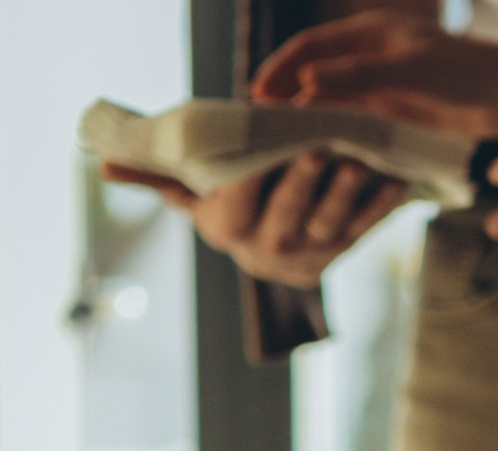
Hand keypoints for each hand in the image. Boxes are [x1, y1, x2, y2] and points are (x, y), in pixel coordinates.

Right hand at [103, 153, 405, 287]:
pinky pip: (365, 227)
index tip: (266, 148)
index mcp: (228, 231)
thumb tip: (100, 161)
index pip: (238, 200)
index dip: (254, 177)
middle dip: (305, 180)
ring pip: (331, 221)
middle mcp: (266, 253)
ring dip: (350, 192)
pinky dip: (382, 204)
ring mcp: (308, 257)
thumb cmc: (225, 201)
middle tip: (321, 146)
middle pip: (288, 213)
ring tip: (363, 159)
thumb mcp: (191, 190)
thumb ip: (154, 173)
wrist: (270, 249)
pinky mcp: (341, 252)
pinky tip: (397, 179)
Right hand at [253, 13, 497, 132]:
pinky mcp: (402, 109)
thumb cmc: (467, 76)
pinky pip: (358, 118)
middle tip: (259, 125)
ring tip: (282, 143)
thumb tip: (305, 81)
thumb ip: (358, 78)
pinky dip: (337, 131)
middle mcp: (375, 55)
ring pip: (335, 97)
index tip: (256, 96)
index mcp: (373, 34)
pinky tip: (323, 152)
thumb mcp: (408, 75)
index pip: (311, 47)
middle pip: (317, 71)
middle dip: (287, 94)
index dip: (281, 69)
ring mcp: (387, 82)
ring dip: (309, 116)